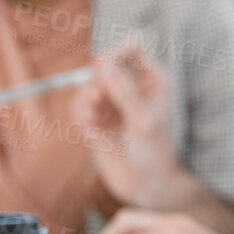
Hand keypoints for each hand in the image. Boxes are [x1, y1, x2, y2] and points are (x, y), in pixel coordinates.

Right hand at [70, 39, 196, 210]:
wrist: (144, 185)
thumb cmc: (154, 153)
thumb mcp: (144, 121)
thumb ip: (125, 91)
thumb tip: (105, 63)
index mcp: (153, 80)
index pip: (133, 48)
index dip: (117, 52)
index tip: (104, 67)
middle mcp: (132, 87)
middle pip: (105, 63)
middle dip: (97, 80)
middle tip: (98, 100)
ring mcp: (113, 102)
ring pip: (89, 84)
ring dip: (86, 98)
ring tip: (93, 119)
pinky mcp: (97, 118)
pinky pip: (79, 104)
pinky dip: (80, 113)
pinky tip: (89, 129)